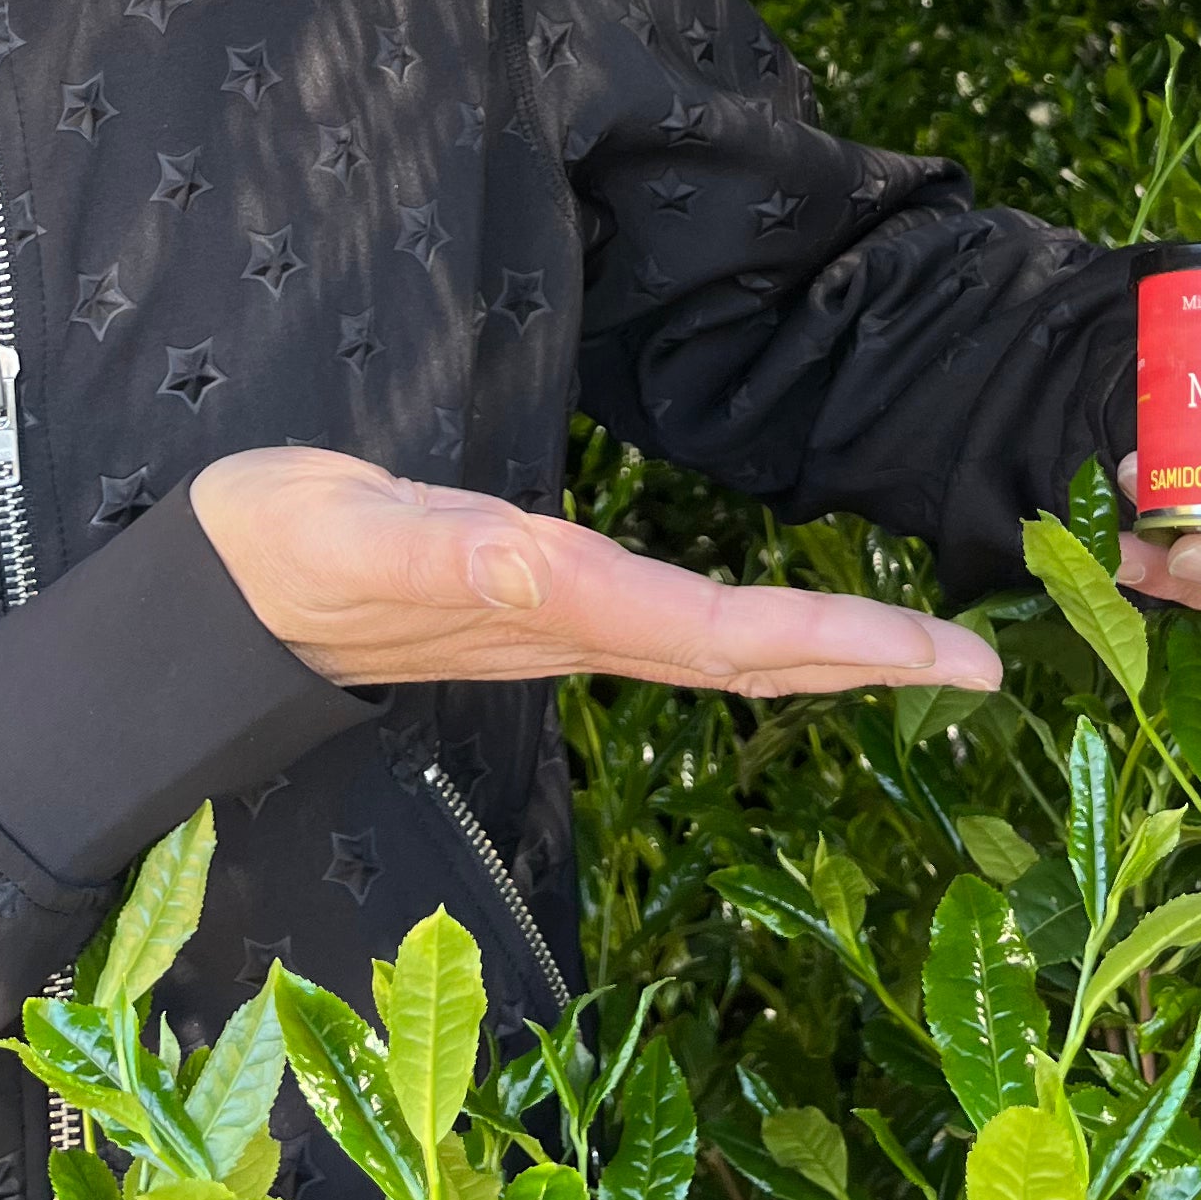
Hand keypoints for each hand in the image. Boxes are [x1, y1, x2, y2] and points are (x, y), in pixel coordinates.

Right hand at [191, 444, 997, 698]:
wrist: (213, 593)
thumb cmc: (281, 545)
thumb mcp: (354, 533)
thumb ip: (443, 554)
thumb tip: (540, 563)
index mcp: (553, 605)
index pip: (725, 632)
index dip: (843, 643)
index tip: (950, 656)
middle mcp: (573, 628)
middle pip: (746, 656)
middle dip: (869, 660)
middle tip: (988, 666)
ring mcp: (558, 628)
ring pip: (719, 652)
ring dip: (824, 653)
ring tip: (920, 652)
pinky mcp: (535, 606)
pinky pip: (677, 631)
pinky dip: (755, 633)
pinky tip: (785, 636)